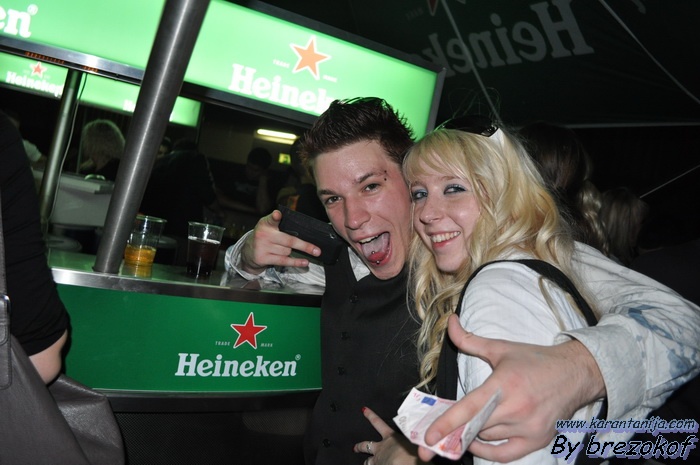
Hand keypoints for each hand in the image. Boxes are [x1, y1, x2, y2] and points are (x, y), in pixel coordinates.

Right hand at [240, 209, 320, 273]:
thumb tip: (304, 231)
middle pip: (289, 240)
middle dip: (304, 246)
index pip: (271, 219)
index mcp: (266, 224)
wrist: (248, 252)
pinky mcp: (263, 258)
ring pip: (287, 251)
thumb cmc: (265, 236)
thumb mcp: (269, 226)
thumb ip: (282, 224)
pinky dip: (295, 262)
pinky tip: (304, 262)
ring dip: (291, 252)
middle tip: (317, 250)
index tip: (278, 215)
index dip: (275, 217)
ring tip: (285, 249)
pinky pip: (283, 261)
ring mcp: (263, 247)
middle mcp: (263, 235)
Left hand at [354, 407, 427, 464]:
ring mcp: (377, 460)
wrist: (405, 464)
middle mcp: (381, 447)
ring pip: (367, 461)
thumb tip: (425, 441)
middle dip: (360, 446)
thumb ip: (416, 441)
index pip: (379, 423)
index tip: (364, 409)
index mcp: (391, 437)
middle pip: (366, 445)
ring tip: (365, 463)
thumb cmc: (414, 454)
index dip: (370, 416)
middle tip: (354, 447)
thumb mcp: (417, 443)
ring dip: (366, 463)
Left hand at [418, 314, 604, 462]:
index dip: (446, 423)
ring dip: (470, 435)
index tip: (428, 436)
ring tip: (458, 430)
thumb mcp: (500, 348)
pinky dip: (488, 452)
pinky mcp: (538, 439)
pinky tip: (476, 443)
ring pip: (487, 439)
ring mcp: (529, 427)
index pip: (469, 408)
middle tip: (434, 438)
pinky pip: (506, 454)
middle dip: (452, 432)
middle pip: (475, 428)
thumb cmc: (535, 360)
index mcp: (504, 384)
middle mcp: (517, 408)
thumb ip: (469, 340)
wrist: (575, 373)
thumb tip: (449, 323)